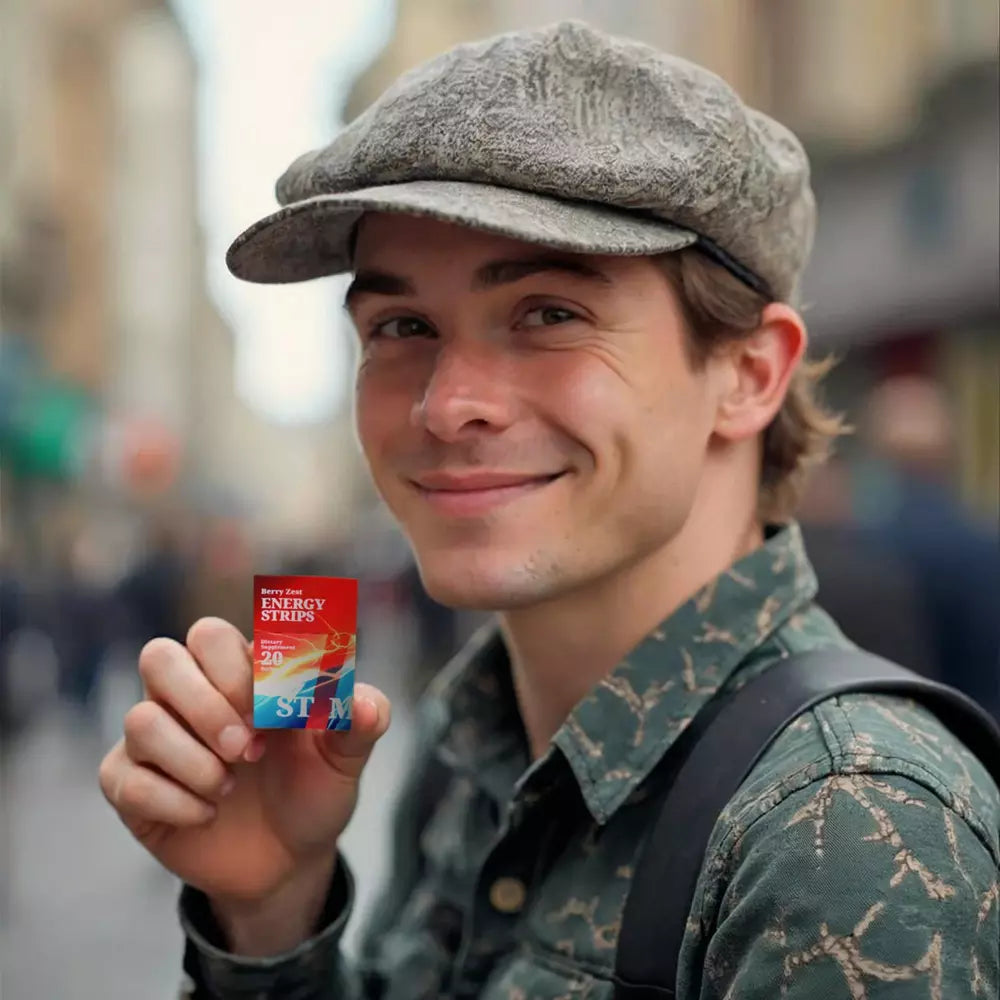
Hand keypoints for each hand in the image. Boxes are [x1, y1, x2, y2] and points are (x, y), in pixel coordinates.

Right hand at [99, 617, 390, 913]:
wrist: (289, 861)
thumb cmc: (315, 788)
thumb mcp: (347, 756)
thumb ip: (363, 720)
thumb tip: (363, 702)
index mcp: (240, 671)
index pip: (212, 636)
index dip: (239, 673)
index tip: (275, 717)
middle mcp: (190, 694)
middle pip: (159, 657)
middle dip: (205, 704)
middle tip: (247, 749)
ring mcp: (156, 739)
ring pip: (139, 719)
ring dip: (192, 760)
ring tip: (229, 787)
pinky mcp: (131, 786)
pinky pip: (122, 778)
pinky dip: (174, 801)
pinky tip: (207, 815)